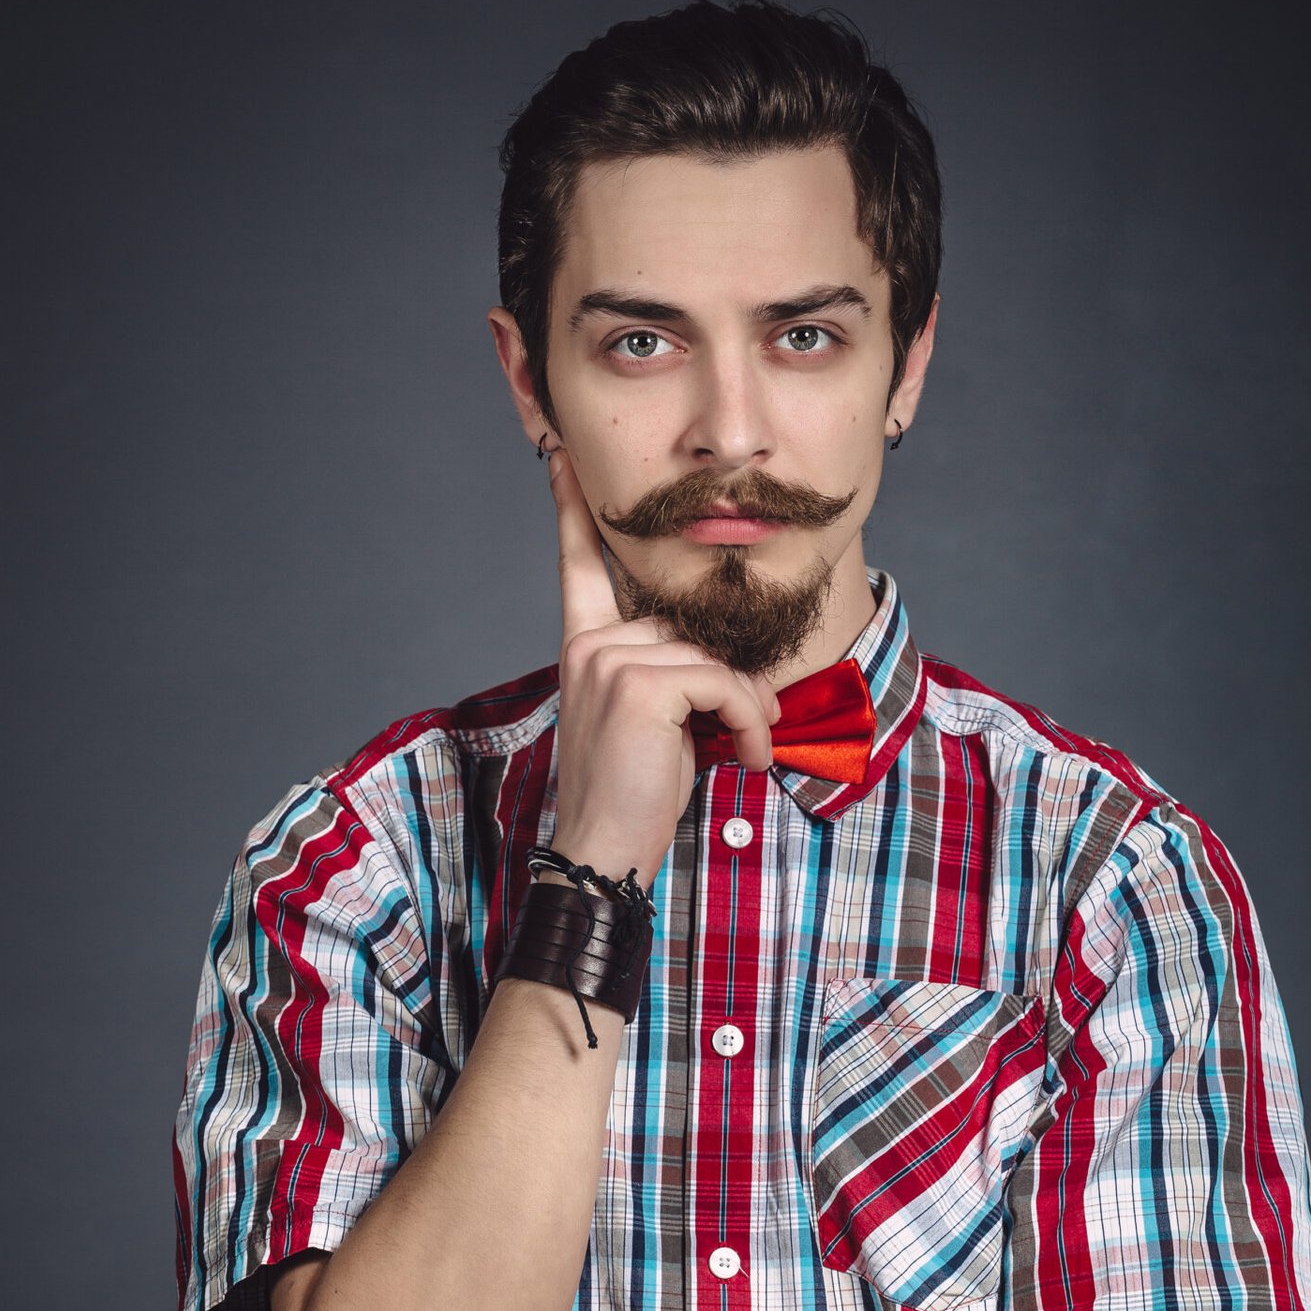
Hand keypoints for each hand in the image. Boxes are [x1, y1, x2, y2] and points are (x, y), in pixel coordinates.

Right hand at [545, 446, 779, 883]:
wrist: (605, 852)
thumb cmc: (635, 793)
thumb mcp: (653, 720)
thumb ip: (667, 670)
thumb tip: (722, 656)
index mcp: (586, 646)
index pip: (579, 565)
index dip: (572, 511)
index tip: (562, 458)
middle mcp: (591, 644)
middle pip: (689, 626)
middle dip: (731, 679)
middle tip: (745, 731)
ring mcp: (609, 659)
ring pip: (713, 656)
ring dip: (747, 706)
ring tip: (745, 749)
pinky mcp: (639, 685)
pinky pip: (723, 680)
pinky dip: (749, 719)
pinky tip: (745, 756)